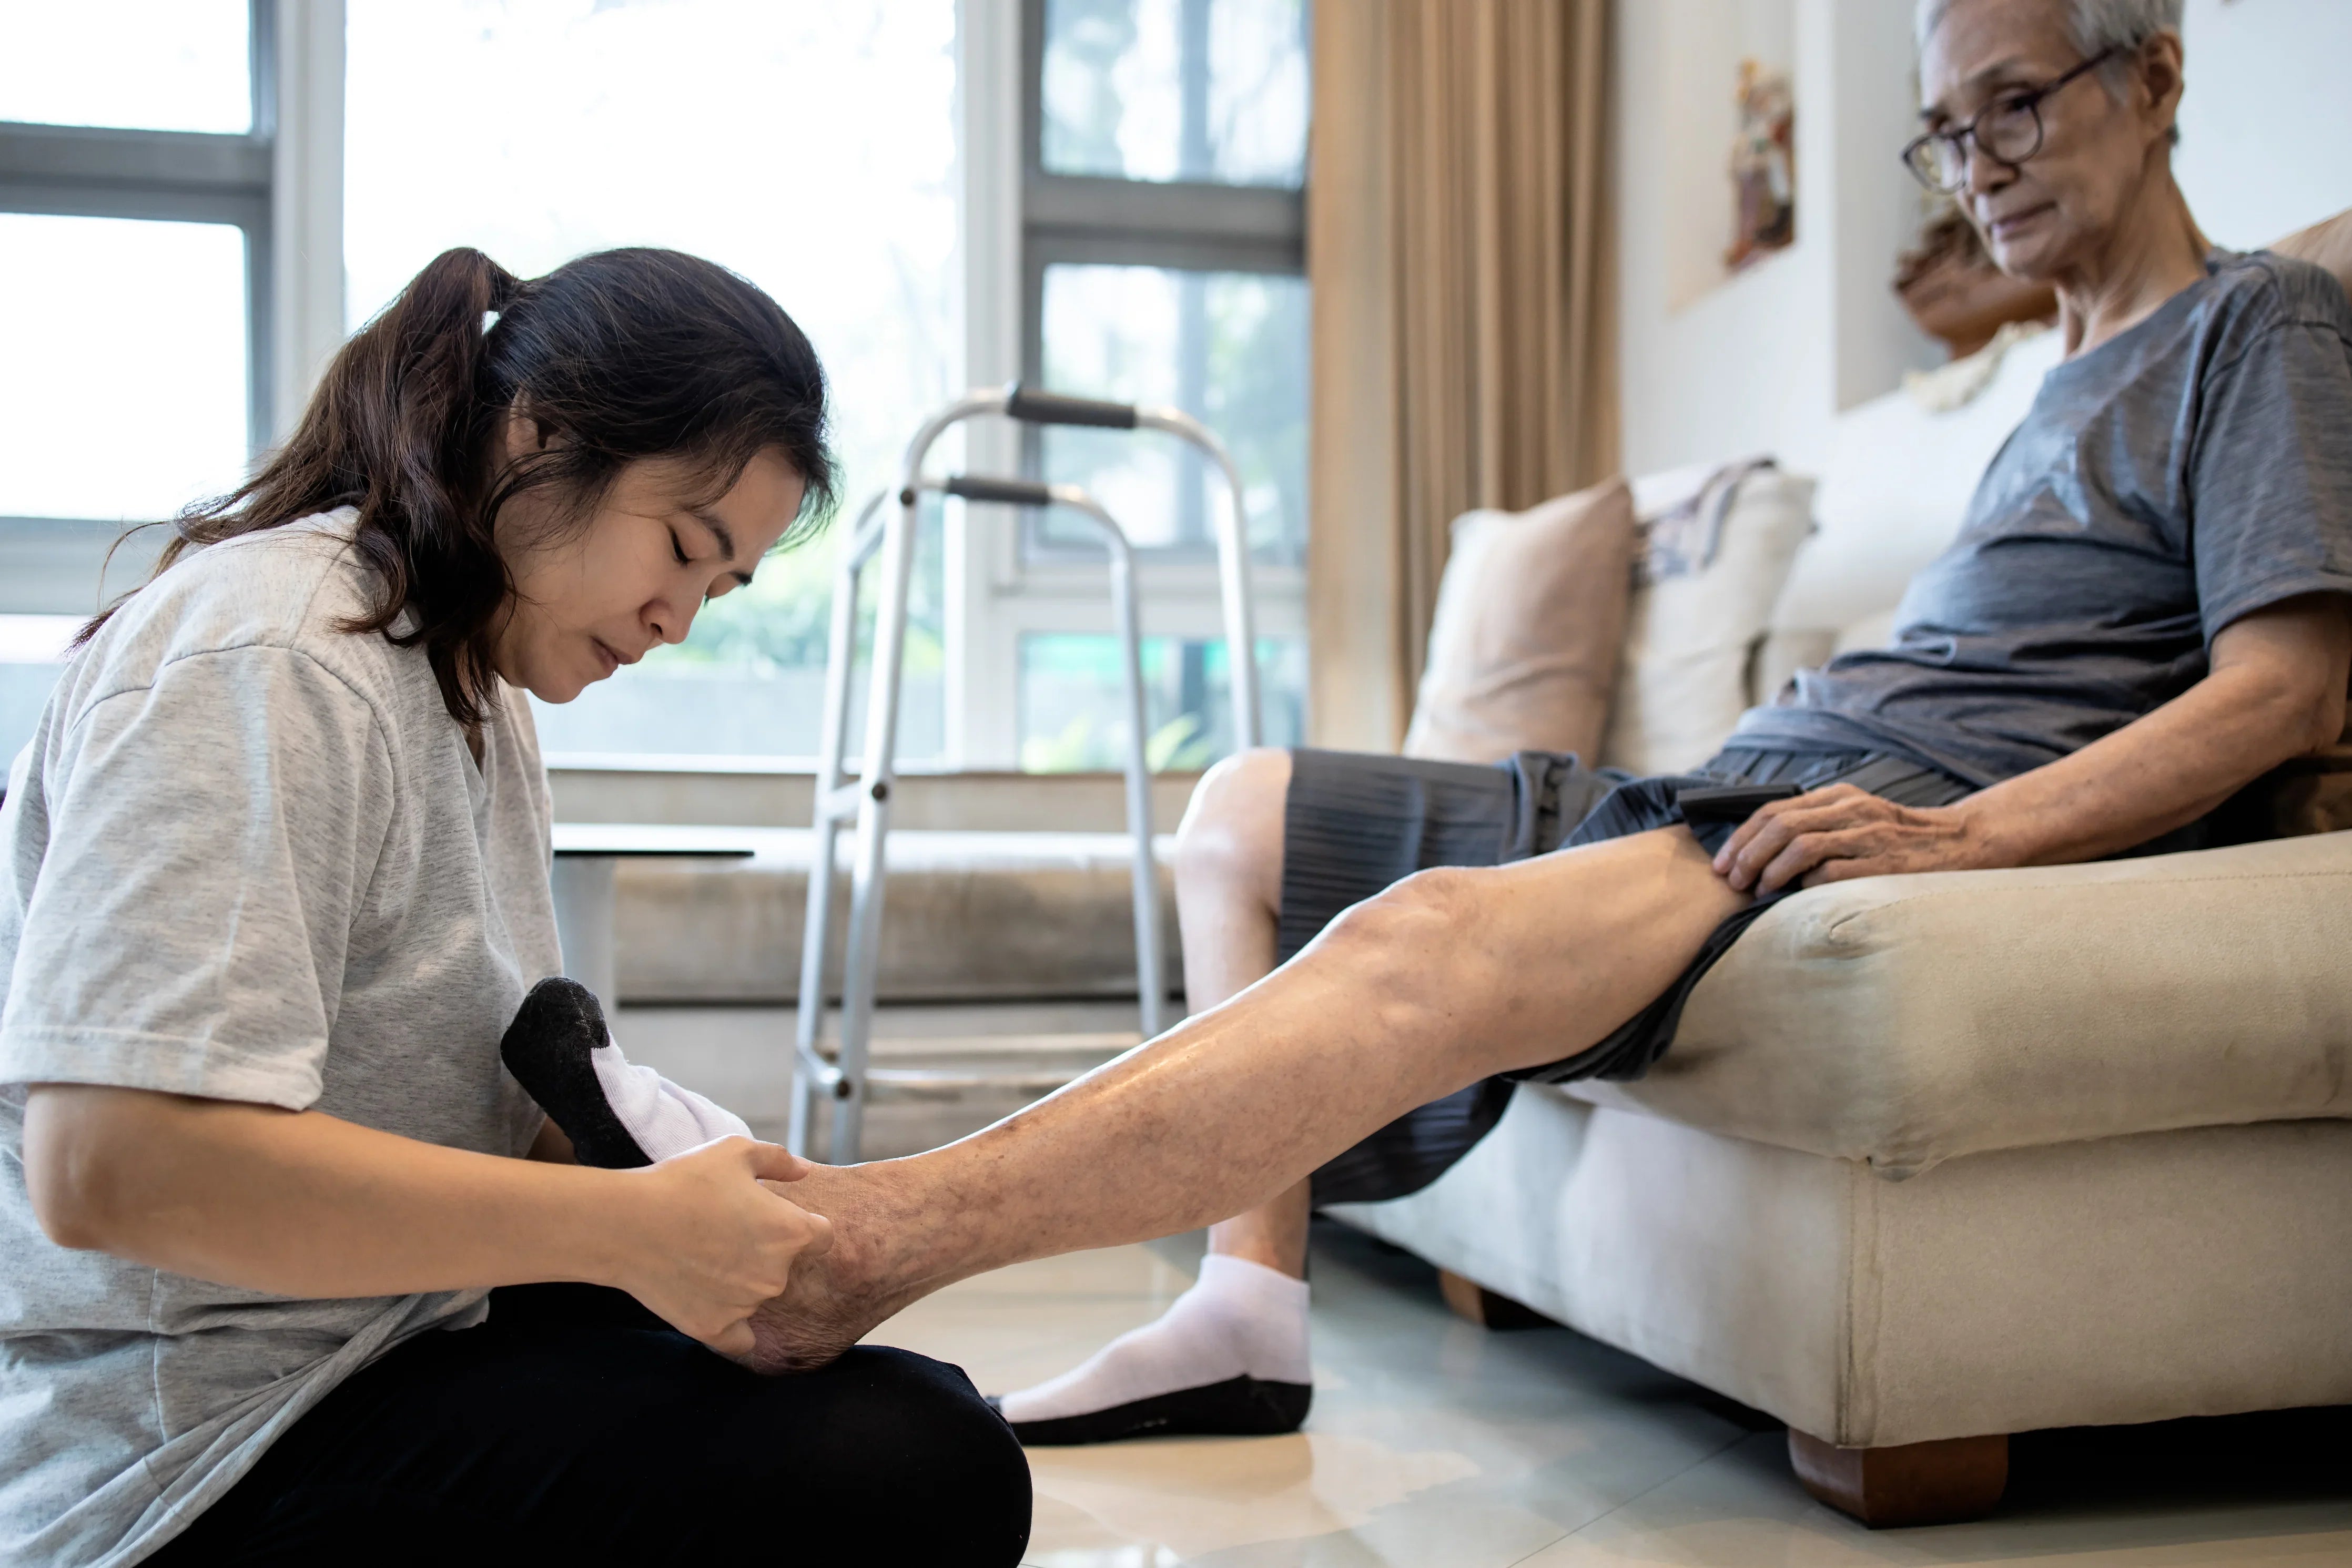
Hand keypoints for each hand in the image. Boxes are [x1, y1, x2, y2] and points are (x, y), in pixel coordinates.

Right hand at [608, 1137, 832, 1357]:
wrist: (626, 1224)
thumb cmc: (683, 1182)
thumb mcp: (735, 1152)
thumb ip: (779, 1160)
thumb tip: (804, 1172)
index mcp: (791, 1232)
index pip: (822, 1237)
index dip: (801, 1226)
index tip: (771, 1219)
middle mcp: (776, 1275)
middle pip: (786, 1267)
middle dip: (765, 1252)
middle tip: (725, 1233)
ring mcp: (746, 1306)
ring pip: (757, 1296)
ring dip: (742, 1282)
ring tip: (702, 1256)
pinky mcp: (715, 1329)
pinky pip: (739, 1337)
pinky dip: (729, 1324)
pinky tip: (709, 1300)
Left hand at [1711, 783, 1993, 894]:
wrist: (1961, 841)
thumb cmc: (1898, 837)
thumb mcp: (1856, 816)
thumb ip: (1817, 824)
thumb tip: (1760, 849)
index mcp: (1839, 796)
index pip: (1773, 810)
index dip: (1741, 837)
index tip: (1722, 863)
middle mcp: (1851, 810)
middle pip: (1780, 826)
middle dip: (1747, 854)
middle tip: (1732, 880)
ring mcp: (1869, 835)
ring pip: (1801, 845)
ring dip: (1770, 870)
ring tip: (1756, 890)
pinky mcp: (1885, 863)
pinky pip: (1833, 872)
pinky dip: (1806, 884)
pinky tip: (1795, 896)